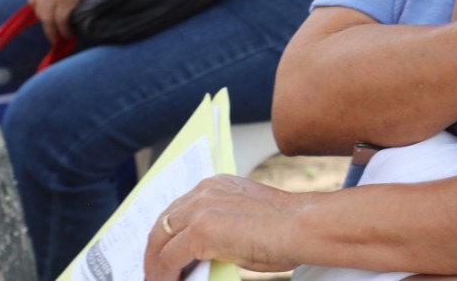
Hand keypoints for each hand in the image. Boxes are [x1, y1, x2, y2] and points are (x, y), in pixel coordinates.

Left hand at [28, 0, 108, 41]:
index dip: (40, 12)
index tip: (49, 19)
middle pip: (39, 12)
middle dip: (46, 26)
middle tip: (56, 35)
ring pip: (48, 19)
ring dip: (55, 31)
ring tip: (64, 37)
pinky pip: (60, 19)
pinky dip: (64, 29)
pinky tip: (71, 33)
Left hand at [145, 175, 301, 280]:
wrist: (302, 227)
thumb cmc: (286, 229)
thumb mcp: (244, 220)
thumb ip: (219, 228)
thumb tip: (198, 255)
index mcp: (217, 184)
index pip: (178, 209)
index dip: (167, 235)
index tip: (162, 254)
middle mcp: (204, 191)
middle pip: (162, 223)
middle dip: (154, 251)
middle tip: (154, 272)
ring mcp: (201, 209)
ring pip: (159, 241)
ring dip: (155, 265)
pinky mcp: (200, 231)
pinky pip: (168, 258)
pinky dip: (163, 275)